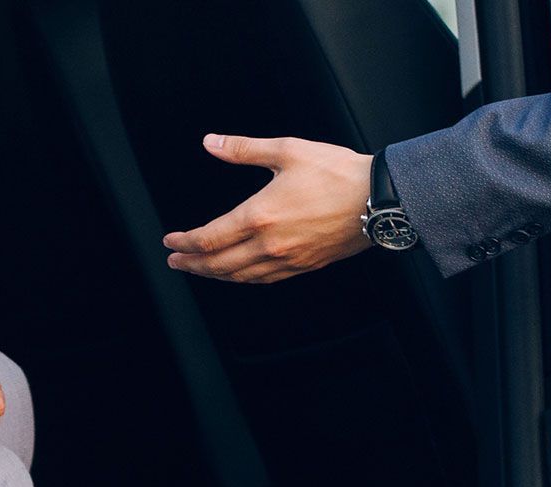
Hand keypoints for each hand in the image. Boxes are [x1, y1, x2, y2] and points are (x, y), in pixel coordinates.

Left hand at [163, 135, 373, 283]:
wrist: (380, 200)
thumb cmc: (338, 173)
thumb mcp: (287, 151)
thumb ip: (244, 149)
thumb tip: (212, 143)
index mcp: (260, 216)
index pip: (208, 239)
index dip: (184, 242)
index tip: (170, 241)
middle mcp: (270, 245)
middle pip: (218, 264)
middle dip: (192, 264)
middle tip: (176, 261)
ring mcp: (287, 260)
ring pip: (240, 276)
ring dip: (214, 275)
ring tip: (200, 269)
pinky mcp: (304, 266)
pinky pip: (264, 280)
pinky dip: (242, 279)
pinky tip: (238, 273)